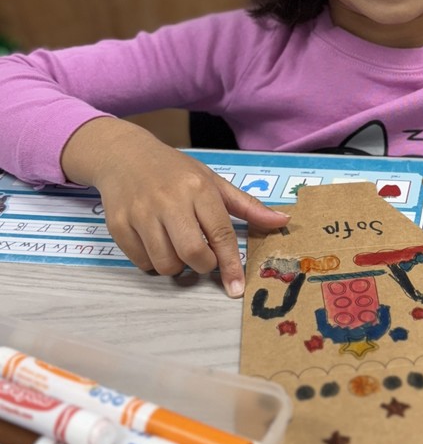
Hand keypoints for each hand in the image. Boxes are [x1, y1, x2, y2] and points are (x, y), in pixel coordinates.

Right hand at [61, 118, 289, 297]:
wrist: (125, 155)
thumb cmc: (175, 172)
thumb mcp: (213, 181)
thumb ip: (247, 206)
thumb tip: (282, 221)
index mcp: (197, 188)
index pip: (220, 233)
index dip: (230, 264)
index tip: (236, 288)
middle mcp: (169, 200)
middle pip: (193, 254)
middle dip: (202, 265)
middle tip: (202, 256)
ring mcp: (140, 213)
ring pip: (165, 264)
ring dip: (176, 266)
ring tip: (177, 247)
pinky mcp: (118, 225)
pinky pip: (141, 263)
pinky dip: (152, 262)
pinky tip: (155, 243)